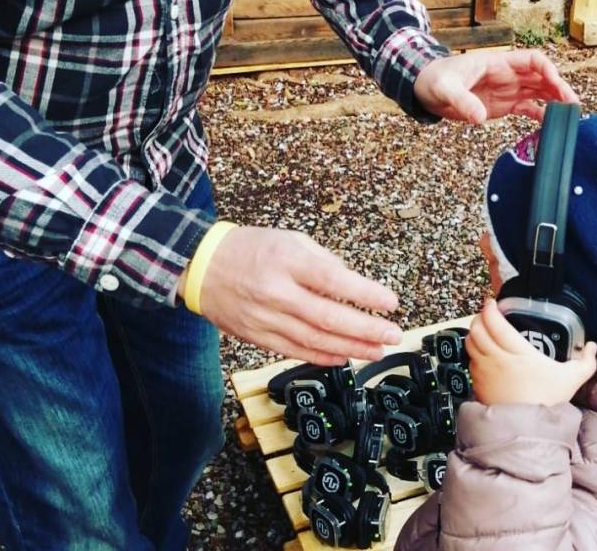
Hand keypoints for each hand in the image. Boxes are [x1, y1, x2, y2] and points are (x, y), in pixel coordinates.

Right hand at [190, 227, 402, 364]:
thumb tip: (354, 288)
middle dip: (366, 329)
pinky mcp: (257, 336)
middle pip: (328, 317)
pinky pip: (295, 351)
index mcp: (287, 261)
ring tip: (377, 350)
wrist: (202, 266)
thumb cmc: (252, 249)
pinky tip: (344, 357)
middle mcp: (276, 292)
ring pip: (315, 340)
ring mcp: (265, 318)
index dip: (365, 294)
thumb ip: (324, 262)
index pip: (333, 280)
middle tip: (394, 334)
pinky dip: (323, 357)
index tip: (391, 303)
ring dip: (351, 348)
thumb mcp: (291, 240)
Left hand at [413, 50, 578, 123]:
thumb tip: (478, 117)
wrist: (425, 89)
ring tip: (569, 115)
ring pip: (539, 92)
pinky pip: (528, 108)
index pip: (532, 60)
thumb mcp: (445, 89)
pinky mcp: (504, 105)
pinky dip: (540, 115)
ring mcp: (508, 90)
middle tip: (572, 105)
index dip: (546, 70)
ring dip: (555, 101)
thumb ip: (462, 101)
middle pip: (542, 77)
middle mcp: (508, 75)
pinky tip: (551, 125)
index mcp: (499, 63)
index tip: (554, 84)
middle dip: (559, 88)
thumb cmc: (435, 80)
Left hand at [466, 299, 596, 405]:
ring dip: (474, 333)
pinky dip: (473, 353)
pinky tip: (482, 355)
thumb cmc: (546, 401)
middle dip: (479, 317)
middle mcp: (496, 358)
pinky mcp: (477, 385)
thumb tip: (593, 347)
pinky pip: (470, 361)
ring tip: (483, 331)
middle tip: (487, 315)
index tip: (492, 303)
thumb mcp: (572, 379)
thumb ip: (585, 362)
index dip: (489, 309)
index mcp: (517, 351)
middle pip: (477, 328)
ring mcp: (484, 371)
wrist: (525, 430)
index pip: (494, 322)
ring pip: (469, 343)